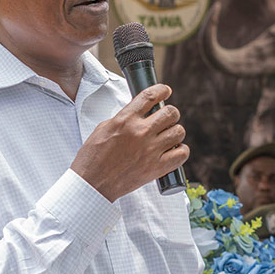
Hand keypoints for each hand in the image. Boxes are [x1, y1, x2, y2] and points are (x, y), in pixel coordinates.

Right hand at [70, 84, 188, 200]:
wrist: (92, 183)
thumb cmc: (93, 157)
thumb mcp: (103, 128)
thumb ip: (123, 118)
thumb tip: (138, 113)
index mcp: (125, 120)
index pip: (150, 96)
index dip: (161, 90)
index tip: (165, 91)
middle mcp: (140, 132)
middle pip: (170, 112)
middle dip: (170, 113)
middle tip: (166, 118)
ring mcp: (150, 151)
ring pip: (179, 131)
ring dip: (175, 131)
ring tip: (168, 136)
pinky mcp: (156, 168)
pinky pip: (181, 154)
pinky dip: (180, 151)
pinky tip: (173, 151)